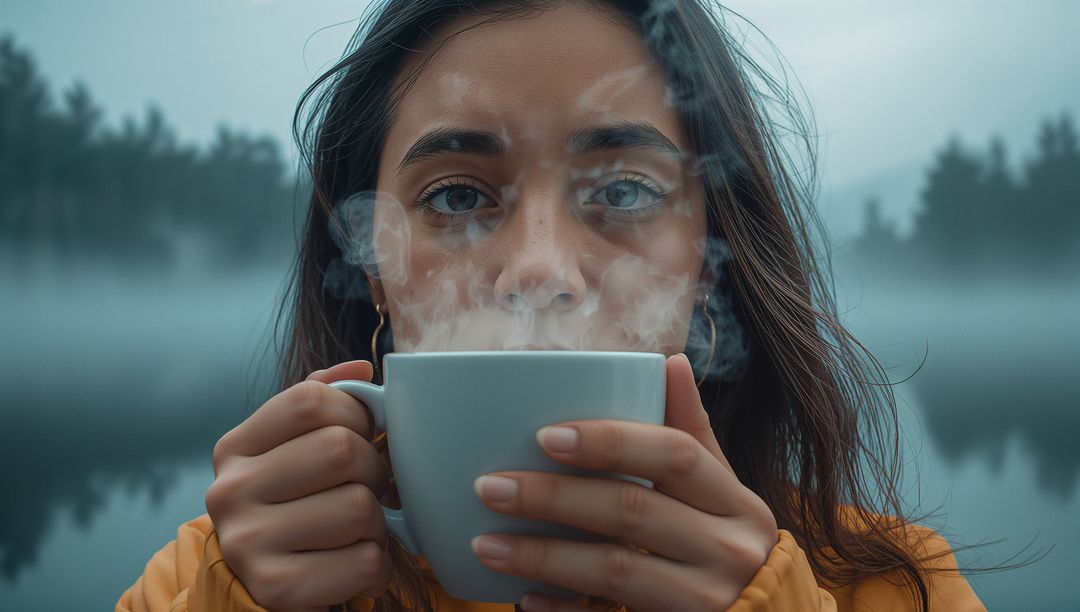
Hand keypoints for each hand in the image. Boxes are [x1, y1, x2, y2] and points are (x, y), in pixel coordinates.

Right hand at [205, 360, 392, 610]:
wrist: (254, 594)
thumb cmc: (291, 510)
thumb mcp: (291, 452)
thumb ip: (320, 402)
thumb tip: (361, 369)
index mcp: (234, 448)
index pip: (310, 399)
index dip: (354, 413)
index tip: (360, 435)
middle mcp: (229, 492)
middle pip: (341, 449)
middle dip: (373, 470)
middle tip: (367, 488)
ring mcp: (247, 542)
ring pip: (360, 507)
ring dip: (377, 523)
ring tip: (356, 531)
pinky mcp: (277, 589)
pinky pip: (365, 561)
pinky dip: (376, 566)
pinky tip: (352, 564)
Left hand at [471, 354, 777, 611]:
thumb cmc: (727, 546)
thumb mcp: (722, 492)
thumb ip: (692, 432)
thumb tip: (670, 361)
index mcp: (736, 502)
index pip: (674, 453)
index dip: (609, 440)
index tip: (544, 435)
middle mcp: (729, 549)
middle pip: (632, 510)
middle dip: (553, 497)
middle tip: (490, 487)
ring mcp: (705, 600)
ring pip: (613, 571)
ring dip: (543, 556)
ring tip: (485, 544)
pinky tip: (524, 599)